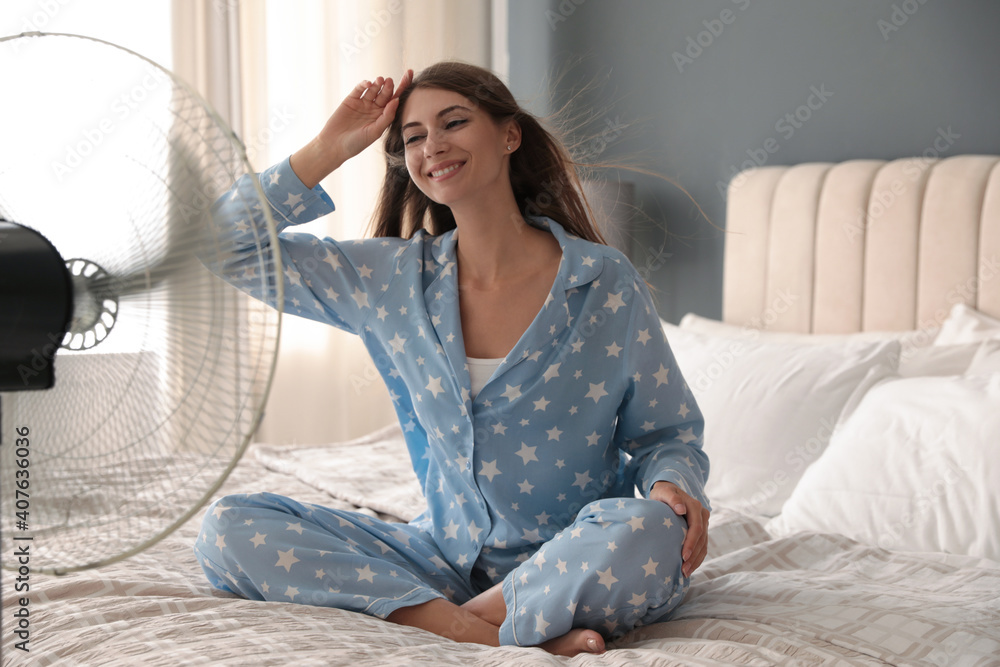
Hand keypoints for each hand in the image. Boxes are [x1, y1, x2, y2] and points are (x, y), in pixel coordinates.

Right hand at [291, 69, 412, 187]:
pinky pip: (359, 89)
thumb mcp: (375, 132)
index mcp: (383, 117)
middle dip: (389, 87)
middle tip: (389, 81)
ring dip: (377, 84)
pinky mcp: (351, 100)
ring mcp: (363, 103)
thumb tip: (396, 100)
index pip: (395, 100)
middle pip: (385, 94)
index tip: (409, 75)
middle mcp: (375, 109)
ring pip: (373, 90)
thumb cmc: (357, 143)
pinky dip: (364, 84)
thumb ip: (386, 117)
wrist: (335, 145)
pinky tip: (368, 84)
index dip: (403, 88)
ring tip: (380, 80)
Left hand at [650, 481, 709, 577]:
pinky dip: (697, 558)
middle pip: (702, 539)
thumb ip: (672, 498)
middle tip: (683, 570)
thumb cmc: (663, 493)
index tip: (683, 556)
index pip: (696, 528)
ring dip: (696, 560)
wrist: (668, 491)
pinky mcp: (701, 531)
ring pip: (703, 545)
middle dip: (693, 556)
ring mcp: (703, 524)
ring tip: (685, 573)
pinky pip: (702, 547)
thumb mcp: (664, 492)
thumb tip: (681, 509)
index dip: (691, 543)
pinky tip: (689, 568)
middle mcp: (702, 515)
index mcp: (695, 507)